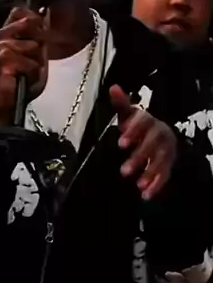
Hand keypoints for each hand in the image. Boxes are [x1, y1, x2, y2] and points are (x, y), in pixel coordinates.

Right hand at [0, 7, 47, 124]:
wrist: (7, 101)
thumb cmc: (21, 79)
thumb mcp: (37, 54)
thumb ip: (41, 36)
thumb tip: (46, 16)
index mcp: (10, 33)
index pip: (19, 11)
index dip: (33, 17)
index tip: (38, 32)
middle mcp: (2, 37)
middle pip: (27, 22)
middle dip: (38, 41)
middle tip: (33, 58)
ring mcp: (0, 48)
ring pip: (32, 44)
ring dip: (35, 61)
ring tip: (27, 71)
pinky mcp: (1, 60)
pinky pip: (28, 62)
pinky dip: (31, 72)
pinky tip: (23, 78)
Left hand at [110, 84, 177, 200]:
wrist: (159, 137)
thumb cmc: (139, 126)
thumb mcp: (129, 116)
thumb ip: (122, 105)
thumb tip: (113, 87)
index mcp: (149, 121)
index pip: (144, 122)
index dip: (133, 132)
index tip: (120, 143)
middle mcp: (161, 134)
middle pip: (153, 144)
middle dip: (139, 157)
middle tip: (124, 171)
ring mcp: (167, 150)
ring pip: (161, 161)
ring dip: (150, 173)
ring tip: (138, 186)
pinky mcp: (169, 164)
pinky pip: (166, 175)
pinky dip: (157, 185)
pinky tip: (146, 195)